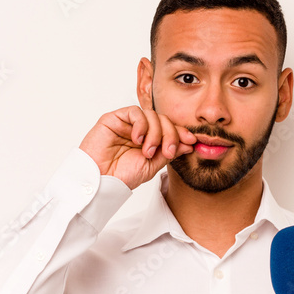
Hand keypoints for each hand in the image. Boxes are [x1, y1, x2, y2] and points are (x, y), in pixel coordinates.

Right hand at [79, 105, 196, 189]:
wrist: (100, 181)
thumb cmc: (121, 176)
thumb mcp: (152, 166)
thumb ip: (168, 152)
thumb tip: (189, 143)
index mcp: (149, 141)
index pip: (169, 129)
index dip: (181, 133)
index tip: (192, 141)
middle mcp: (139, 131)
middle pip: (163, 120)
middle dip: (171, 135)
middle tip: (168, 152)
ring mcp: (127, 124)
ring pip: (152, 116)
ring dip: (156, 133)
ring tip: (148, 151)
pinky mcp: (114, 119)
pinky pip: (135, 112)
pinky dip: (141, 125)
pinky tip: (138, 139)